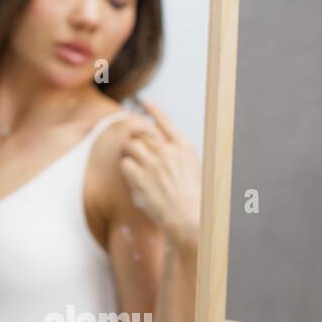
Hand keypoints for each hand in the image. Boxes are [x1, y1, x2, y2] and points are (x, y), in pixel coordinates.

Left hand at [119, 99, 201, 256]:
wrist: (189, 219)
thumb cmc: (196, 200)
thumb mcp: (195, 170)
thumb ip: (178, 157)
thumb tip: (165, 147)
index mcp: (185, 148)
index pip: (166, 122)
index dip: (153, 110)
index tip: (144, 102)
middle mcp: (168, 152)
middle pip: (143, 132)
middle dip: (135, 133)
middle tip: (132, 139)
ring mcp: (153, 164)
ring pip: (131, 145)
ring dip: (129, 151)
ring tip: (134, 161)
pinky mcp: (140, 178)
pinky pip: (125, 164)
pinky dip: (126, 168)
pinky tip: (132, 175)